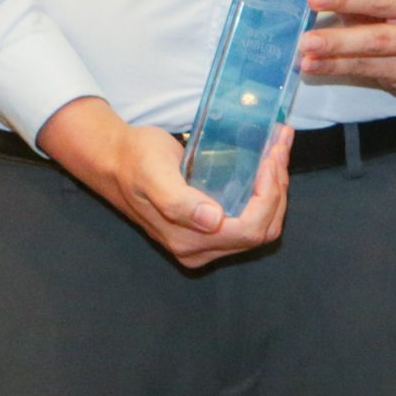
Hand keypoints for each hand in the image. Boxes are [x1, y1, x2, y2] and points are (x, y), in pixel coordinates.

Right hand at [38, 97, 290, 268]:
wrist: (117, 160)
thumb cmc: (135, 162)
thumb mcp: (154, 175)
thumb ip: (179, 202)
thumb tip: (212, 221)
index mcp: (188, 241)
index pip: (249, 230)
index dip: (269, 196)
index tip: (271, 157)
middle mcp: (200, 248)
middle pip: (262, 228)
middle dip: (277, 188)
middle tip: (278, 146)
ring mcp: (207, 240)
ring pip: (262, 223)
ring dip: (276, 187)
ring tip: (277, 148)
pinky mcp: (211, 227)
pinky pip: (251, 214)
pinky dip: (266, 188)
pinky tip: (268, 160)